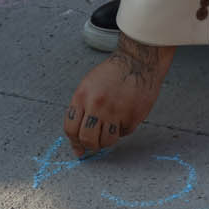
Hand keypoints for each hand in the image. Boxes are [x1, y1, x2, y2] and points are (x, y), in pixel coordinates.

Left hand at [65, 33, 175, 154]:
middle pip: (88, 139)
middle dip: (90, 145)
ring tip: (112, 128)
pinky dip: (123, 129)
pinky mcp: (132, 116)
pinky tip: (125, 116)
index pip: (70, 129)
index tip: (79, 146)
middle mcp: (97, 105)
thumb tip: (77, 139)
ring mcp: (115, 112)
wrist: (137, 62)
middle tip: (96, 143)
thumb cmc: (112, 73)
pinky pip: (124, 133)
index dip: (74, 141)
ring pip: (106, 141)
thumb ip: (81, 110)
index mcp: (82, 97)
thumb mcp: (88, 86)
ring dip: (108, 139)